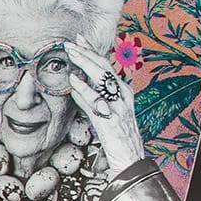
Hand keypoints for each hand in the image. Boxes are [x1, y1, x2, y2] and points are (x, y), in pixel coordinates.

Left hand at [67, 34, 143, 176]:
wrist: (130, 160)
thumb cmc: (116, 138)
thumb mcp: (105, 113)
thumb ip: (92, 99)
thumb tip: (76, 84)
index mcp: (124, 93)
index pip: (108, 66)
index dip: (93, 52)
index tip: (79, 40)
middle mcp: (124, 97)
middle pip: (105, 69)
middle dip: (87, 54)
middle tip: (70, 44)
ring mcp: (119, 109)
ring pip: (102, 80)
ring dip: (85, 65)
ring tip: (71, 54)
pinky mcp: (112, 122)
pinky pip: (96, 103)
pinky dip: (84, 91)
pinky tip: (73, 82)